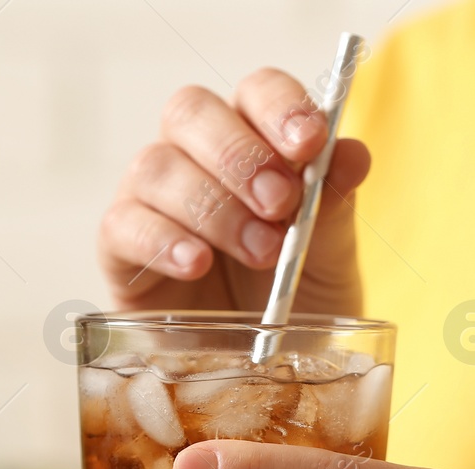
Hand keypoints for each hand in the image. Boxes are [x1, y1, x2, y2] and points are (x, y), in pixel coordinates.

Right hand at [98, 69, 370, 314]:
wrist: (266, 371)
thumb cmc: (298, 305)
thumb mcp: (330, 261)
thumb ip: (335, 207)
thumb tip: (353, 155)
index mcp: (255, 141)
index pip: (256, 91)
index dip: (279, 106)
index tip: (309, 142)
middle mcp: (196, 158)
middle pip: (191, 112)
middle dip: (239, 155)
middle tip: (280, 205)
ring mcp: (153, 200)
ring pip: (156, 166)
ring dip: (212, 206)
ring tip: (260, 253)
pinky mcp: (122, 250)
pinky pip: (122, 225)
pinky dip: (162, 240)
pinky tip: (196, 264)